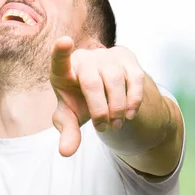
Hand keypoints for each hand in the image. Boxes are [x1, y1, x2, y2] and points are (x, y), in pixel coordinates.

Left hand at [49, 36, 144, 156]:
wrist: (104, 90)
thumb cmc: (80, 102)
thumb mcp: (72, 117)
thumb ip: (68, 131)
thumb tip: (66, 152)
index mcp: (63, 71)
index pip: (60, 60)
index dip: (61, 52)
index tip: (64, 42)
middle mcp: (84, 58)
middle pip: (91, 82)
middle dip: (99, 110)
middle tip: (103, 128)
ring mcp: (106, 56)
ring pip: (114, 81)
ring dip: (117, 108)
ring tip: (115, 124)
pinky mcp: (126, 58)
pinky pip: (134, 78)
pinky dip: (133, 100)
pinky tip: (130, 114)